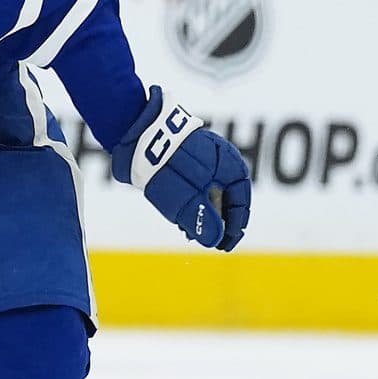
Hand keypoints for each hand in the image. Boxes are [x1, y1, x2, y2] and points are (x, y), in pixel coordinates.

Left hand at [112, 86, 250, 250]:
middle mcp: (221, 161)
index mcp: (232, 168)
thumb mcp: (186, 200)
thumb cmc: (167, 166)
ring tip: (189, 231)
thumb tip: (215, 239)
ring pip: (207, 191)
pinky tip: (178, 214)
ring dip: (201, 212)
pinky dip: (189, 200)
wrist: (136, 132)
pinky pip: (192, 183)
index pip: (241, 204)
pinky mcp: (181, 157)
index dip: (234, 228)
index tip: (224, 246)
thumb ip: (202, 221)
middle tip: (206, 241)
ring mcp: (202, 157)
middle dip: (216, 222)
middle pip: (225, 198)